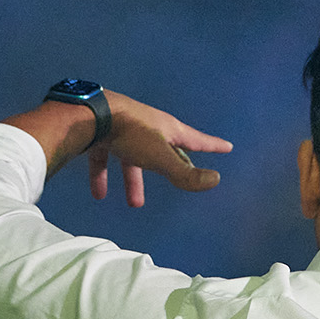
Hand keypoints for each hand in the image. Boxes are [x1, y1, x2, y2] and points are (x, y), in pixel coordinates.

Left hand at [84, 88, 232, 207]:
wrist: (92, 114)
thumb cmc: (130, 132)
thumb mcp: (161, 157)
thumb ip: (185, 174)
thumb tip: (214, 180)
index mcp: (168, 130)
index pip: (196, 140)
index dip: (212, 146)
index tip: (227, 146)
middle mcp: (149, 128)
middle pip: (167, 151)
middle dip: (175, 165)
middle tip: (185, 174)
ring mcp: (126, 130)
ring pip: (134, 160)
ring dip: (134, 181)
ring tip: (135, 204)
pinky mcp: (104, 135)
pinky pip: (106, 159)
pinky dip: (104, 176)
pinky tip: (100, 193)